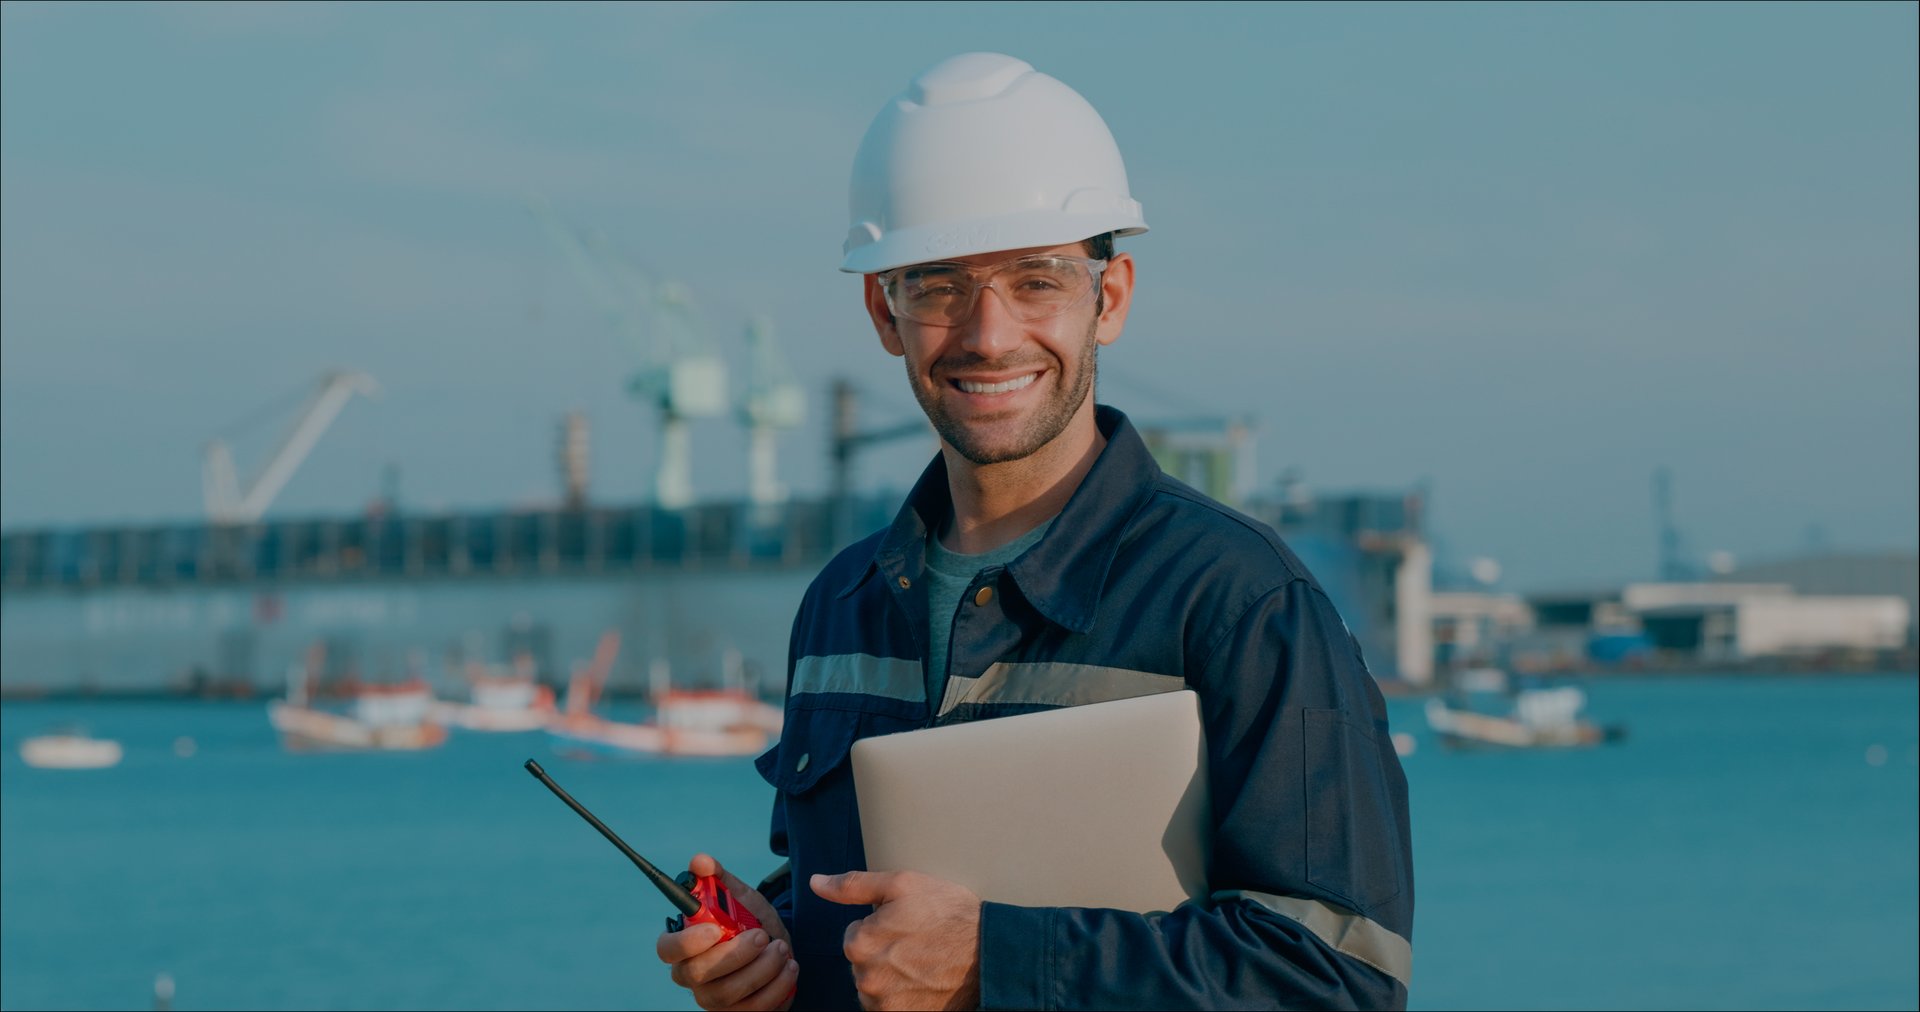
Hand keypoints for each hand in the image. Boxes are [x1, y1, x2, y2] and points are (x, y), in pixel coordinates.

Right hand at [656, 854, 796, 1011]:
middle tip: (762, 936)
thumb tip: (699, 861)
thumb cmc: (750, 923)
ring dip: (760, 969)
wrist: (778, 949)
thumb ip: (719, 879)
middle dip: (734, 954)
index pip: (667, 949)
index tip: (716, 928)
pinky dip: (776, 987)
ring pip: (727, 993)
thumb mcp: (740, 897)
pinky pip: (752, 1009)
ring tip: (781, 948)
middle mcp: (692, 977)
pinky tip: (789, 967)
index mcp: (684, 946)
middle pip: (697, 974)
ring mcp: (713, 1000)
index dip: (686, 942)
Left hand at [811, 870, 980, 1011]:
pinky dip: (902, 997)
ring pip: (875, 986)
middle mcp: (866, 978)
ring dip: (892, 977)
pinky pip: (888, 1006)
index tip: (907, 925)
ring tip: (923, 964)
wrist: (992, 955)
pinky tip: (924, 984)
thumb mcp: (903, 884)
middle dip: (884, 952)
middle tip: (918, 943)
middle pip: (864, 962)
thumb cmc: (950, 914)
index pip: (856, 934)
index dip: (882, 926)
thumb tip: (816, 883)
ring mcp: (883, 1004)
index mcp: (860, 942)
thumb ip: (853, 885)